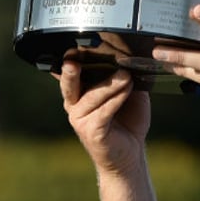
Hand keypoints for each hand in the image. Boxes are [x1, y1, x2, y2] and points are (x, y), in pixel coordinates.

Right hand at [57, 59, 151, 175]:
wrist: (130, 153)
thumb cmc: (127, 120)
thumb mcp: (127, 92)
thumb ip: (123, 76)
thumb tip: (130, 56)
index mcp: (79, 92)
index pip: (70, 73)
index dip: (69, 60)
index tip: (72, 47)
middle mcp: (74, 104)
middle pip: (69, 84)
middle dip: (70, 71)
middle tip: (73, 59)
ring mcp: (80, 119)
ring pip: (93, 96)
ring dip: (110, 84)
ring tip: (125, 75)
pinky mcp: (92, 131)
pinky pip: (103, 111)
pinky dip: (116, 99)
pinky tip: (127, 89)